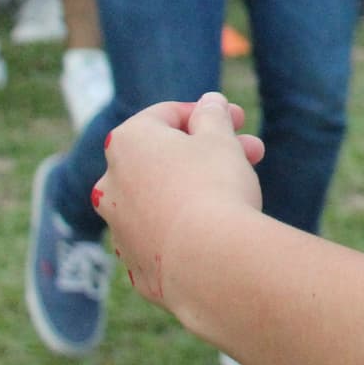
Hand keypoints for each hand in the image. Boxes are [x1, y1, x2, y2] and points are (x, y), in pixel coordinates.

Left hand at [95, 93, 264, 312]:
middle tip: (252, 152)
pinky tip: (219, 224)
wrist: (207, 259)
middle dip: (209, 150)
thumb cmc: (213, 186)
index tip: (240, 120)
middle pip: (164, 156)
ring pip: (162, 193)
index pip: (166, 115)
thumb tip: (209, 103)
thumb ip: (212, 115)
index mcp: (127, 142)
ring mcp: (119, 225)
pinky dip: (187, 221)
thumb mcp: (220, 138)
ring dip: (198, 184)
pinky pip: (163, 230)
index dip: (207, 112)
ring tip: (244, 187)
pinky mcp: (135, 260)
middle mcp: (111, 182)